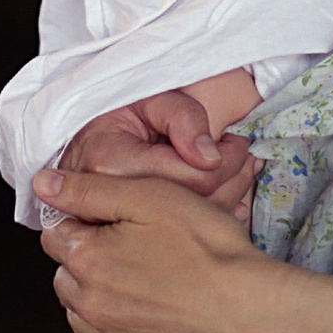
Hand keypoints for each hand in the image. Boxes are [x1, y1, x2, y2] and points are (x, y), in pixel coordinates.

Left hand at [36, 168, 332, 332]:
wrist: (249, 307)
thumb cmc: (206, 245)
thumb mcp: (149, 197)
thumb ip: (90, 190)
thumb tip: (41, 184)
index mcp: (87, 258)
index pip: (56, 235)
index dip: (80, 221)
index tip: (108, 218)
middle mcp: (89, 302)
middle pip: (65, 275)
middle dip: (83, 259)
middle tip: (123, 246)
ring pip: (77, 314)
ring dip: (87, 298)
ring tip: (121, 284)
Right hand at [61, 91, 258, 217]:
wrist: (86, 136)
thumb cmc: (118, 112)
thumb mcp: (150, 98)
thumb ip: (183, 117)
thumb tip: (210, 156)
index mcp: (112, 163)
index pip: (190, 178)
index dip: (227, 161)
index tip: (237, 142)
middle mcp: (111, 200)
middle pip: (194, 204)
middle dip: (233, 178)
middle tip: (245, 155)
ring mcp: (117, 222)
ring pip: (191, 223)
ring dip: (229, 196)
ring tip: (241, 171)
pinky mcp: (127, 233)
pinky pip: (180, 233)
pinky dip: (212, 215)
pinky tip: (228, 199)